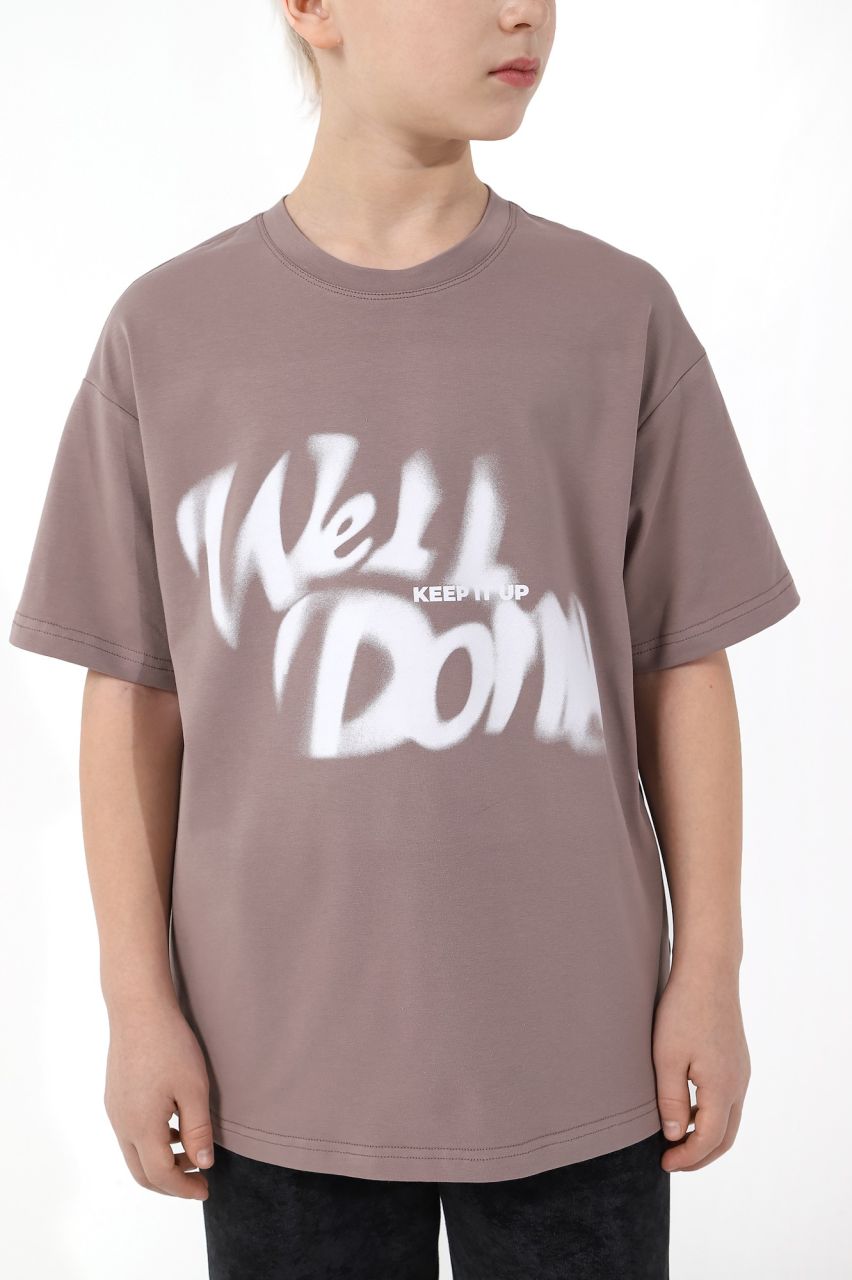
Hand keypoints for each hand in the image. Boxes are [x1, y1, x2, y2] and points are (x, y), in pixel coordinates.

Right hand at [104, 1000, 214, 1199]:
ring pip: (134, 1154)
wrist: (138, 1009)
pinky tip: (174, 1126)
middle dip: (170, 1183)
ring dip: (160, 1162)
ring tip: (191, 1152)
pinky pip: (130, 1133)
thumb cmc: (170, 1045)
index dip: (184, 1188)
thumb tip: (203, 1164)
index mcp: (142, 1127)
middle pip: (142, 1173)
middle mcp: (122, 1124)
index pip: (161, 1175)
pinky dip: (151, 1143)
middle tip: (198, 1180)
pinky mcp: (114, 1097)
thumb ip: (197, 1131)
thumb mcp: (194, 1088)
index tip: (206, 1189)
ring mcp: (115, 1111)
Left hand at [652, 963, 750, 1171]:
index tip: (663, 1163)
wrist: (708, 971)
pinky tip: (687, 1108)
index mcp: (723, 1088)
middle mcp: (738, 1083)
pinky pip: (728, 1099)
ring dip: (705, 1135)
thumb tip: (675, 1136)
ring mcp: (740, 1070)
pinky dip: (710, 1114)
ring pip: (729, 1119)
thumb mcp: (667, 1057)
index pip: (709, 1139)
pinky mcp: (736, 1059)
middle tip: (672, 1161)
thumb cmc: (683, 1010)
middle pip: (725, 1137)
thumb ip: (671, 1100)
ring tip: (675, 1138)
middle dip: (699, 1155)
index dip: (687, 1157)